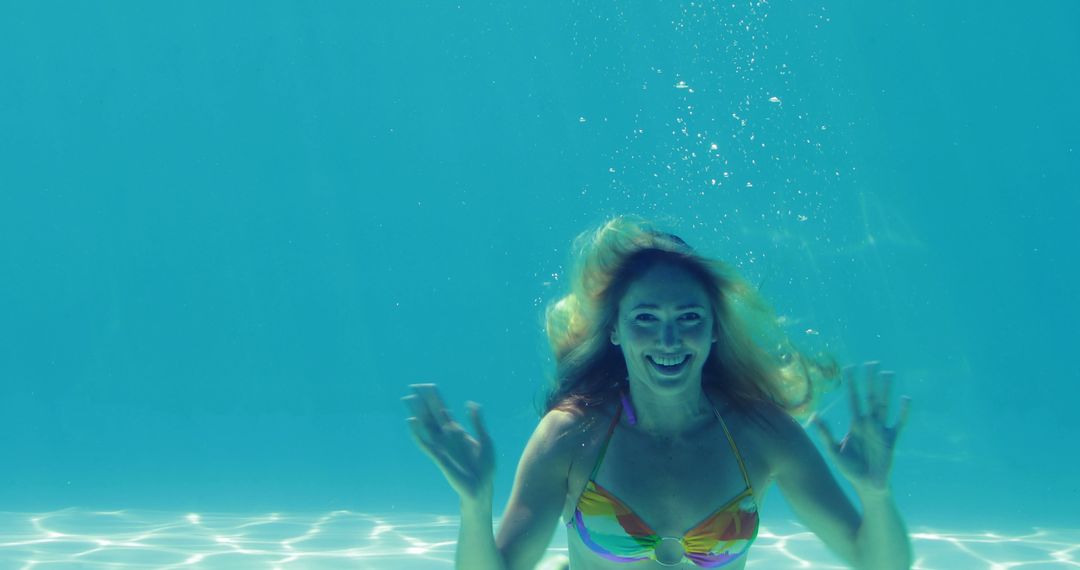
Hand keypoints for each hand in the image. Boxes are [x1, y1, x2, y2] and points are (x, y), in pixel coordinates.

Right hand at [403, 384, 494, 501]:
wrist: (482, 488)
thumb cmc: (485, 467)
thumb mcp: (486, 440)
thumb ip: (477, 421)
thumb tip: (470, 403)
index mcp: (458, 432)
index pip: (444, 411)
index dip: (436, 398)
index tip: (428, 385)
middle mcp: (447, 437)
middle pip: (432, 414)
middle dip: (424, 400)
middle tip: (413, 386)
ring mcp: (441, 446)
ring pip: (426, 425)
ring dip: (417, 411)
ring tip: (408, 398)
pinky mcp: (438, 457)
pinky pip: (425, 443)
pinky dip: (417, 432)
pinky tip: (411, 421)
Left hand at [812, 362, 910, 494]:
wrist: (867, 486)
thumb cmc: (850, 469)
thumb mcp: (833, 451)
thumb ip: (825, 434)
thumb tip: (814, 415)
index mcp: (855, 424)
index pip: (852, 399)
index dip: (851, 384)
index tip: (849, 367)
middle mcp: (868, 423)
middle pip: (869, 397)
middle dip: (870, 380)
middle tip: (872, 362)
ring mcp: (881, 430)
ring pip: (884, 405)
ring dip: (885, 390)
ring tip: (888, 374)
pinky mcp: (892, 440)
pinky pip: (899, 423)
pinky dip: (903, 412)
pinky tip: (906, 399)